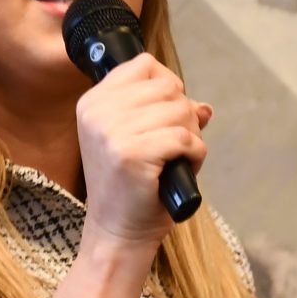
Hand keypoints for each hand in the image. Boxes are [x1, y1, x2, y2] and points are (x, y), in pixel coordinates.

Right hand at [76, 52, 210, 246]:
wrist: (117, 232)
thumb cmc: (130, 188)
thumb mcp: (138, 141)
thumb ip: (165, 114)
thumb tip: (204, 107)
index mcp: (92, 102)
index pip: (144, 65)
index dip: (167, 87)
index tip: (164, 115)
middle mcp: (97, 112)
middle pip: (167, 86)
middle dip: (183, 114)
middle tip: (174, 144)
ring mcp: (112, 132)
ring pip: (180, 110)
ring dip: (191, 135)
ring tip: (176, 158)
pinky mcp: (132, 154)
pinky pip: (185, 137)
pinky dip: (195, 153)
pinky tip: (180, 169)